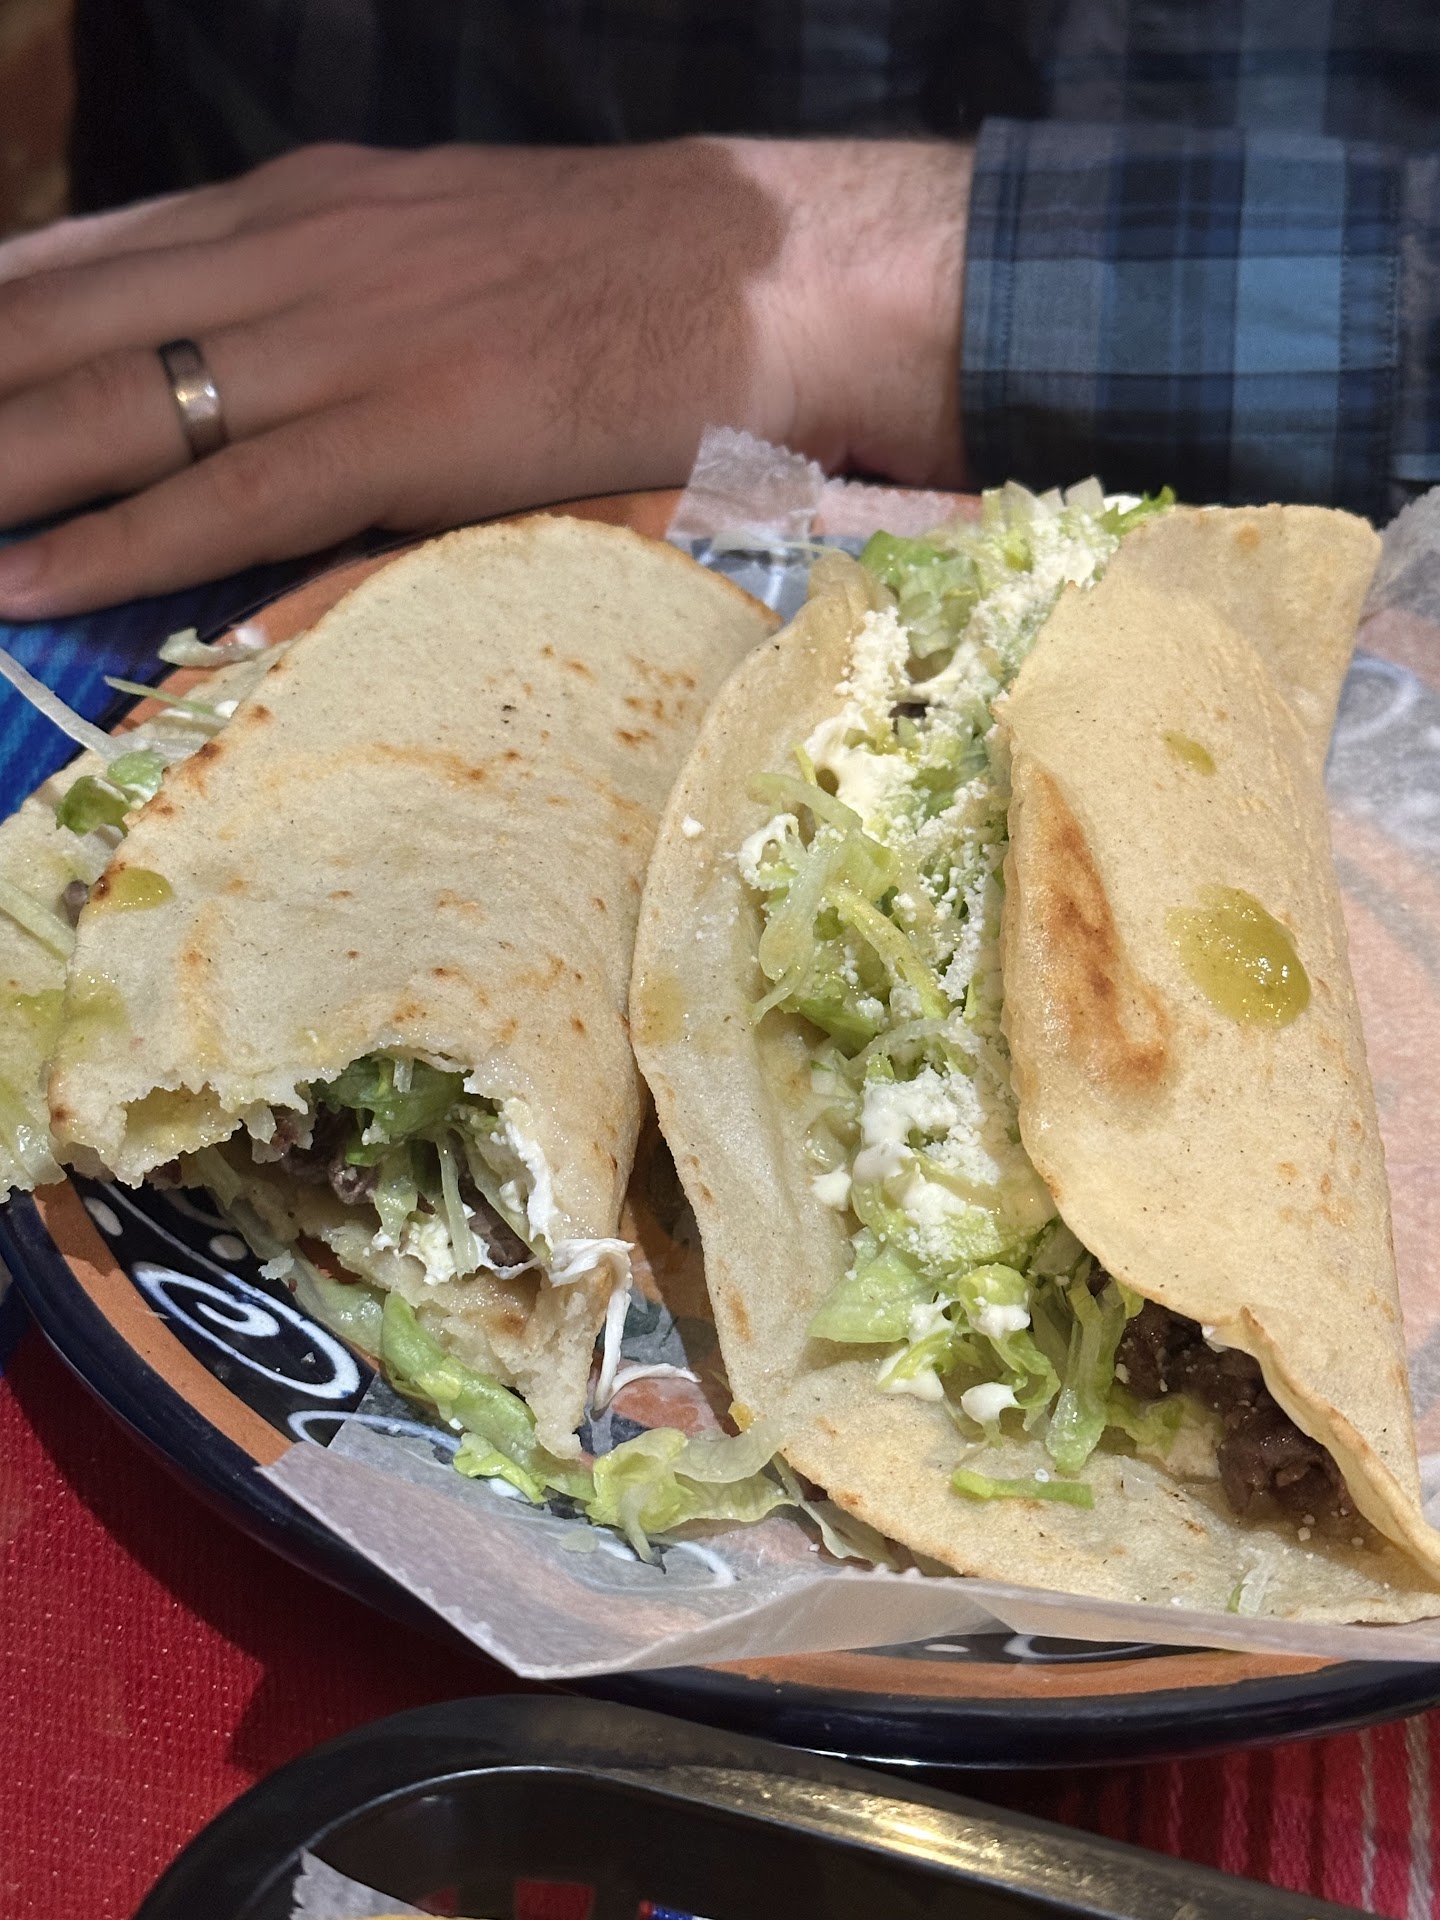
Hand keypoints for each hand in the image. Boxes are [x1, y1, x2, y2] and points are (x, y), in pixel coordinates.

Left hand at [0, 137, 969, 615]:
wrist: (752, 267)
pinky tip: (26, 572)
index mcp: (296, 203)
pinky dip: (115, 538)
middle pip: (63, 325)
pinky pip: (229, 494)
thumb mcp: (433, 242)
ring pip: (117, 405)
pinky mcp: (407, 428)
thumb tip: (243, 358)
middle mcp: (290, 251)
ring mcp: (343, 337)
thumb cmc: (611, 269)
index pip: (84, 258)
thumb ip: (324, 288)